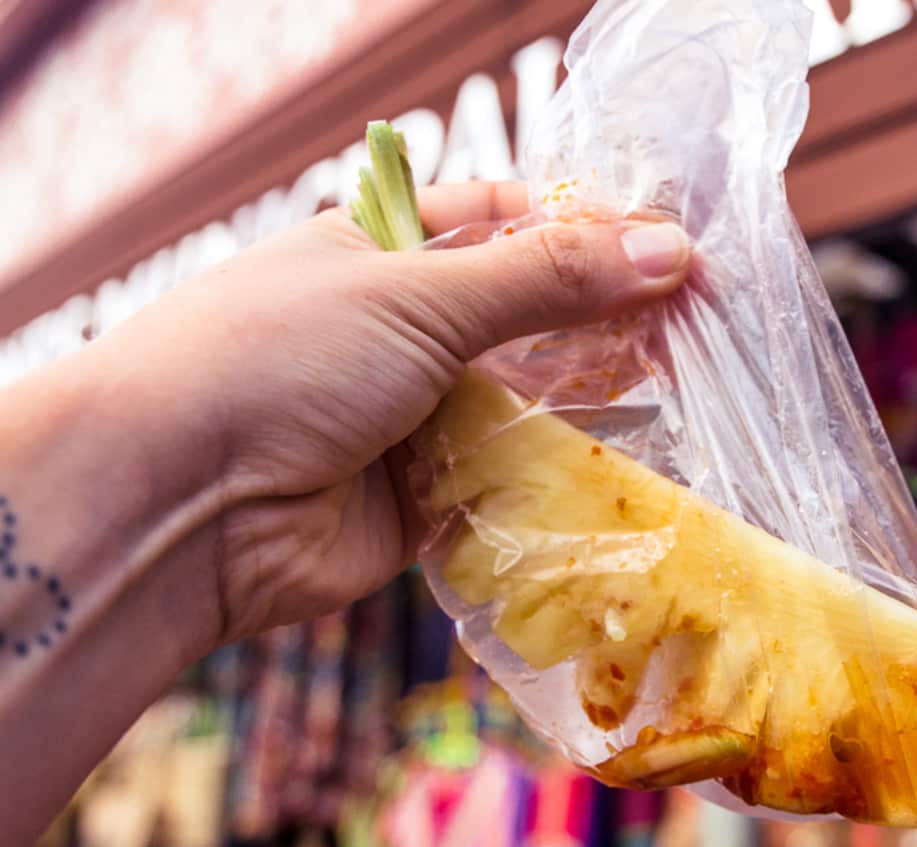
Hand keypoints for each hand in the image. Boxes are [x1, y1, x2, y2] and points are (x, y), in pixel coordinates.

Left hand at [103, 180, 690, 644]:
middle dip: (601, 318)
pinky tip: (626, 461)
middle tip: (690, 323)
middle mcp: (401, 331)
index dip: (585, 230)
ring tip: (679, 386)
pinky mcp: (426, 498)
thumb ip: (547, 279)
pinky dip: (557, 471)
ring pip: (526, 398)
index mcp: (382, 252)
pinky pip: (509, 476)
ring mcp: (414, 415)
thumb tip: (668, 249)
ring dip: (590, 397)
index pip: (503, 224)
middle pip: (526, 315)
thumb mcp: (418, 296)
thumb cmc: (282, 359)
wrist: (179, 506)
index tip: (668, 247)